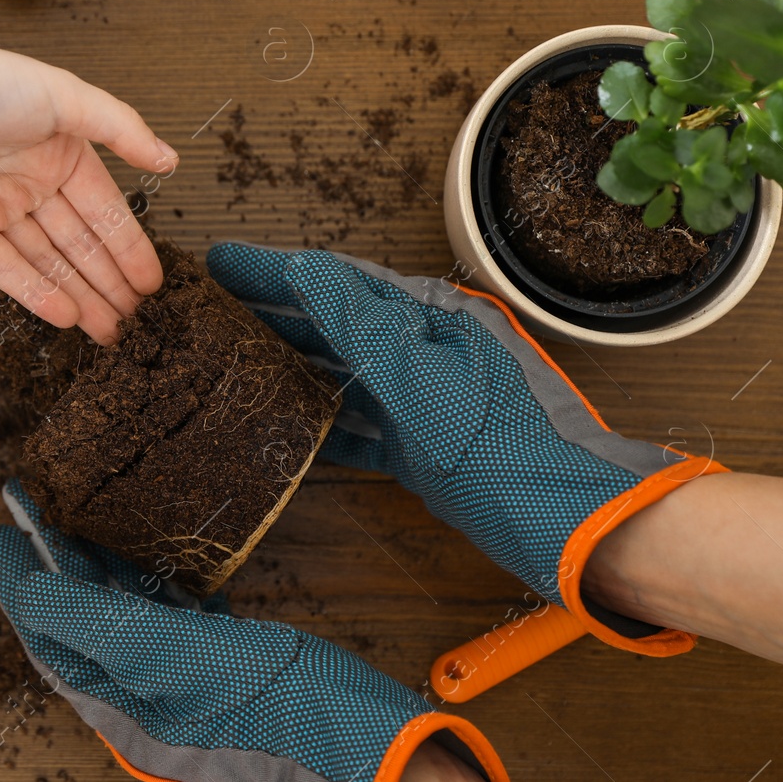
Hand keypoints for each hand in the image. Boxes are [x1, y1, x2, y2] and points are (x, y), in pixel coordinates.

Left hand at [0, 0, 176, 343]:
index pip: (105, 210)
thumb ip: (120, 128)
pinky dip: (35, 294)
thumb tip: (169, 160)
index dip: (130, 248)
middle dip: (109, 283)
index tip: (154, 286)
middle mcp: (32, 181)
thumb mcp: (64, 96)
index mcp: (61, 149)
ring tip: (110, 334)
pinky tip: (66, 319)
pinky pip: (4, 270)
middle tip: (138, 325)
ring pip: (47, 262)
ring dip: (80, 296)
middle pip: (79, 243)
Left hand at [0, 479, 504, 781]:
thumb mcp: (188, 663)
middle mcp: (146, 705)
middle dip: (48, 570)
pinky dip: (150, 588)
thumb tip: (34, 594)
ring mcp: (185, 692)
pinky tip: (153, 560)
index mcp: (126, 710)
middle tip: (26, 513)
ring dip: (94, 575)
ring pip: (119, 624)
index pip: (49, 637)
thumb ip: (108, 632)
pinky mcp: (227, 676)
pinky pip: (169, 626)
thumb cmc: (289, 716)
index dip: (17, 581)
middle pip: (75, 630)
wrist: (374, 759)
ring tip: (74, 524)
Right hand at [205, 241, 724, 654]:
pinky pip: (358, 425)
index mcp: (429, 318)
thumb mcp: (424, 379)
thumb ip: (363, 324)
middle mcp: (425, 351)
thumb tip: (307, 270)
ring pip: (340, 371)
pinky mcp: (422, 447)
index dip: (272, 269)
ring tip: (232, 358)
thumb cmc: (507, 450)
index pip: (335, 279)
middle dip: (272, 311)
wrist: (571, 521)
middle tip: (211, 306)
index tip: (220, 262)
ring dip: (287, 363)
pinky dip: (319, 424)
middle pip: (333, 320)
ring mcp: (423, 400)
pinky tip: (285, 430)